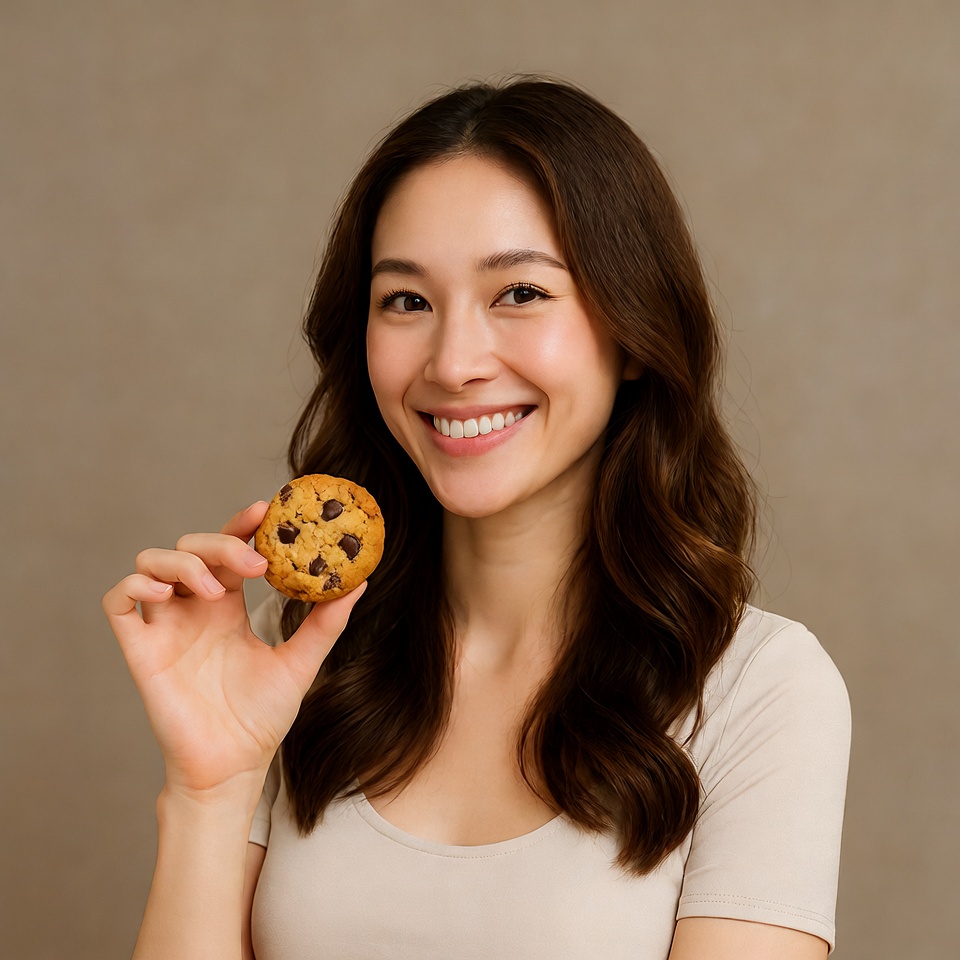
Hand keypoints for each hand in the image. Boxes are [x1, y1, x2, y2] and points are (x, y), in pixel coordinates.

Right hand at [103, 501, 364, 797]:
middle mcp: (194, 608)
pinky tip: (165, 595)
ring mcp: (165, 626)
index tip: (266, 509)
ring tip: (214, 589)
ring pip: (152, 562)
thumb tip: (360, 581)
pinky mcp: (140, 649)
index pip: (229, 548)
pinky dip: (136, 585)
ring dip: (181, 562)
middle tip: (256, 562)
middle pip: (192, 547)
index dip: (241, 524)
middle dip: (220, 543)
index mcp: (228, 605)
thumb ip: (326, 622)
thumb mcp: (301, 662)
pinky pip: (119, 601)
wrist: (234, 766)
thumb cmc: (262, 717)